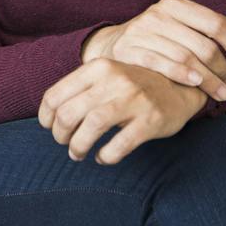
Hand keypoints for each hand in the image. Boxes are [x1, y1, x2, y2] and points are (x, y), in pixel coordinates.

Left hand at [39, 60, 207, 164]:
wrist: (180, 87)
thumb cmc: (133, 86)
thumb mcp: (106, 77)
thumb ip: (80, 89)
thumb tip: (49, 116)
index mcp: (98, 67)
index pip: (56, 95)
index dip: (46, 117)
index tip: (48, 127)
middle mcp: (114, 80)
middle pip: (70, 113)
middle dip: (60, 134)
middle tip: (64, 143)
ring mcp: (135, 99)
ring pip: (92, 126)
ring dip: (78, 146)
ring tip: (77, 154)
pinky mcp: (152, 120)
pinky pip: (120, 143)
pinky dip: (106, 155)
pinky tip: (102, 158)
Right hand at [81, 0, 225, 103]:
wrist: (113, 44)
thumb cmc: (158, 37)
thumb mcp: (182, 24)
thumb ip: (211, 25)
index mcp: (175, 4)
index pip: (216, 23)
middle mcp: (157, 14)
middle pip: (204, 46)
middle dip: (223, 68)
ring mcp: (141, 32)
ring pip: (186, 59)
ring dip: (209, 80)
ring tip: (221, 92)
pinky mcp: (128, 50)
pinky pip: (161, 65)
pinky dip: (182, 76)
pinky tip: (196, 86)